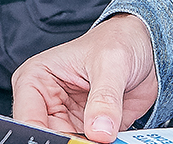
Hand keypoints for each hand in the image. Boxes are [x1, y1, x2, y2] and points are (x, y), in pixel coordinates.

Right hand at [12, 13, 157, 141]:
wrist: (143, 46)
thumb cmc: (117, 40)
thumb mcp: (111, 63)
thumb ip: (105, 99)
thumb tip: (100, 131)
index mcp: (36, 78)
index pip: (29, 118)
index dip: (46, 134)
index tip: (73, 138)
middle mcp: (47, 102)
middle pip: (47, 136)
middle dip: (70, 141)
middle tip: (96, 139)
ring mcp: (68, 118)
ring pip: (69, 142)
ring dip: (88, 143)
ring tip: (107, 135)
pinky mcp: (89, 130)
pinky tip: (114, 139)